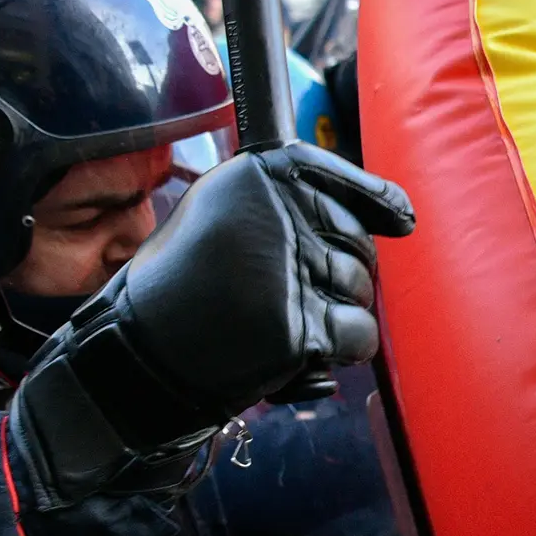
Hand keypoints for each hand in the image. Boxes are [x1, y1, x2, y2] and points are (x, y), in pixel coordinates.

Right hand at [11, 143, 414, 509]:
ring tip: (281, 321)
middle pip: (357, 240)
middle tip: (290, 294)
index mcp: (253, 177)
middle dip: (341, 270)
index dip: (377, 199)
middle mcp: (275, 213)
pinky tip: (303, 351)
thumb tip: (391, 214)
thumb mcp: (218, 218)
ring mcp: (288, 270)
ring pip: (362, 287)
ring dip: (338, 311)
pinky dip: (343, 348)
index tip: (400, 219)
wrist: (136, 359)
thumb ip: (285, 207)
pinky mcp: (298, 326)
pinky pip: (360, 333)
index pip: (339, 176)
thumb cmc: (180, 293)